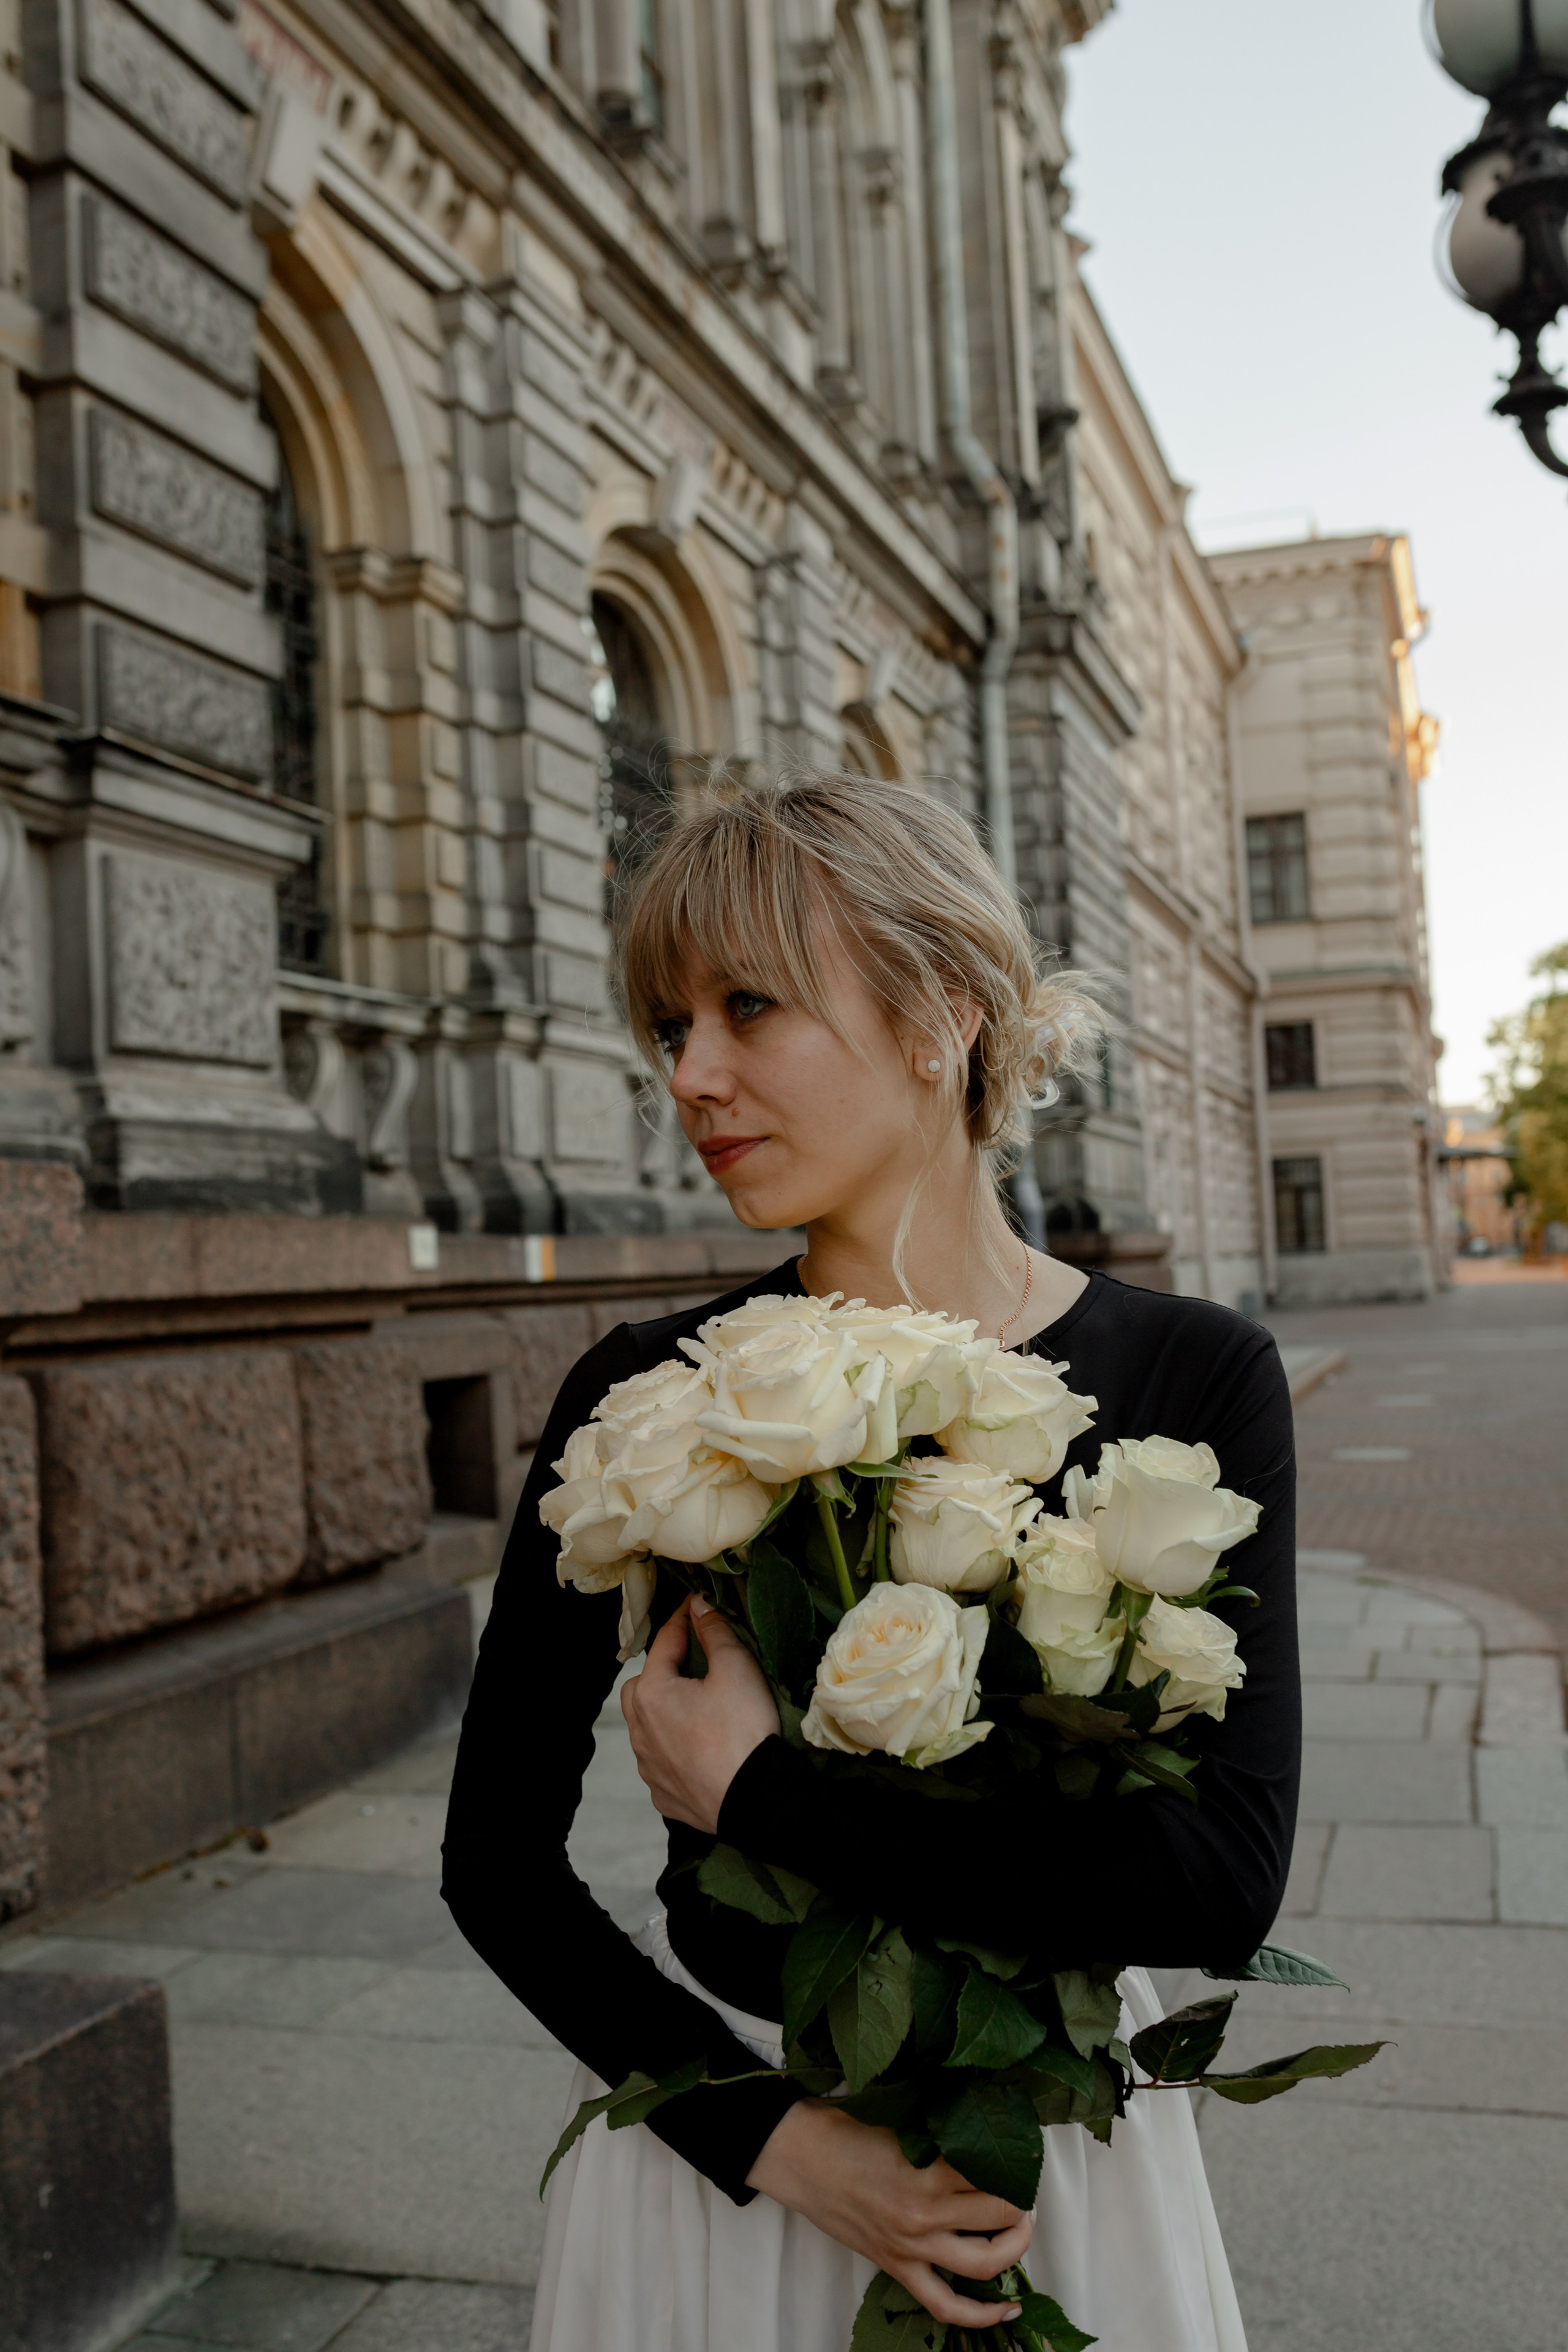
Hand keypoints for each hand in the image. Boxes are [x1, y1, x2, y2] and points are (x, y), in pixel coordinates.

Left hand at [621, 1595, 778, 1832]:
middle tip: (691, 1664)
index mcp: (651, 1693)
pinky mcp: (662, 1795)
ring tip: (694, 1709)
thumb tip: (698, 1604)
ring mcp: (648, 1767)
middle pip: (642, 1686)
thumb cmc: (742, 1729)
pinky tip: (697, 1751)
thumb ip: (714, 1632)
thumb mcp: (735, 1669)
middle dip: (662, 1670)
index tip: (694, 1605)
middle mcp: (639, 1730)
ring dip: (664, 1713)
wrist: (753, 1800)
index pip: (664, 1643)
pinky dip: (673, 1752)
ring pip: (646, 1727)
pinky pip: (661, 1764)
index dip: (682, 1620)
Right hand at [746, 2101, 1030, 2327]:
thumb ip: (940, 2129)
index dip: (1014, 2161)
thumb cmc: (844, 2127)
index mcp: (926, 2170)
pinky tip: (1009, 2308)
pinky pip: (946, 2306)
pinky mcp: (897, 2267)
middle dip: (1020, 2201)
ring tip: (1020, 2227)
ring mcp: (911, 2246)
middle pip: (999, 2215)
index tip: (1020, 2152)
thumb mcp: (901, 2117)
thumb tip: (980, 2123)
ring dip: (1014, 2247)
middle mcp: (924, 2214)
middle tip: (1021, 2184)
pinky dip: (982, 2315)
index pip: (993, 2173)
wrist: (797, 2155)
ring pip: (984, 2263)